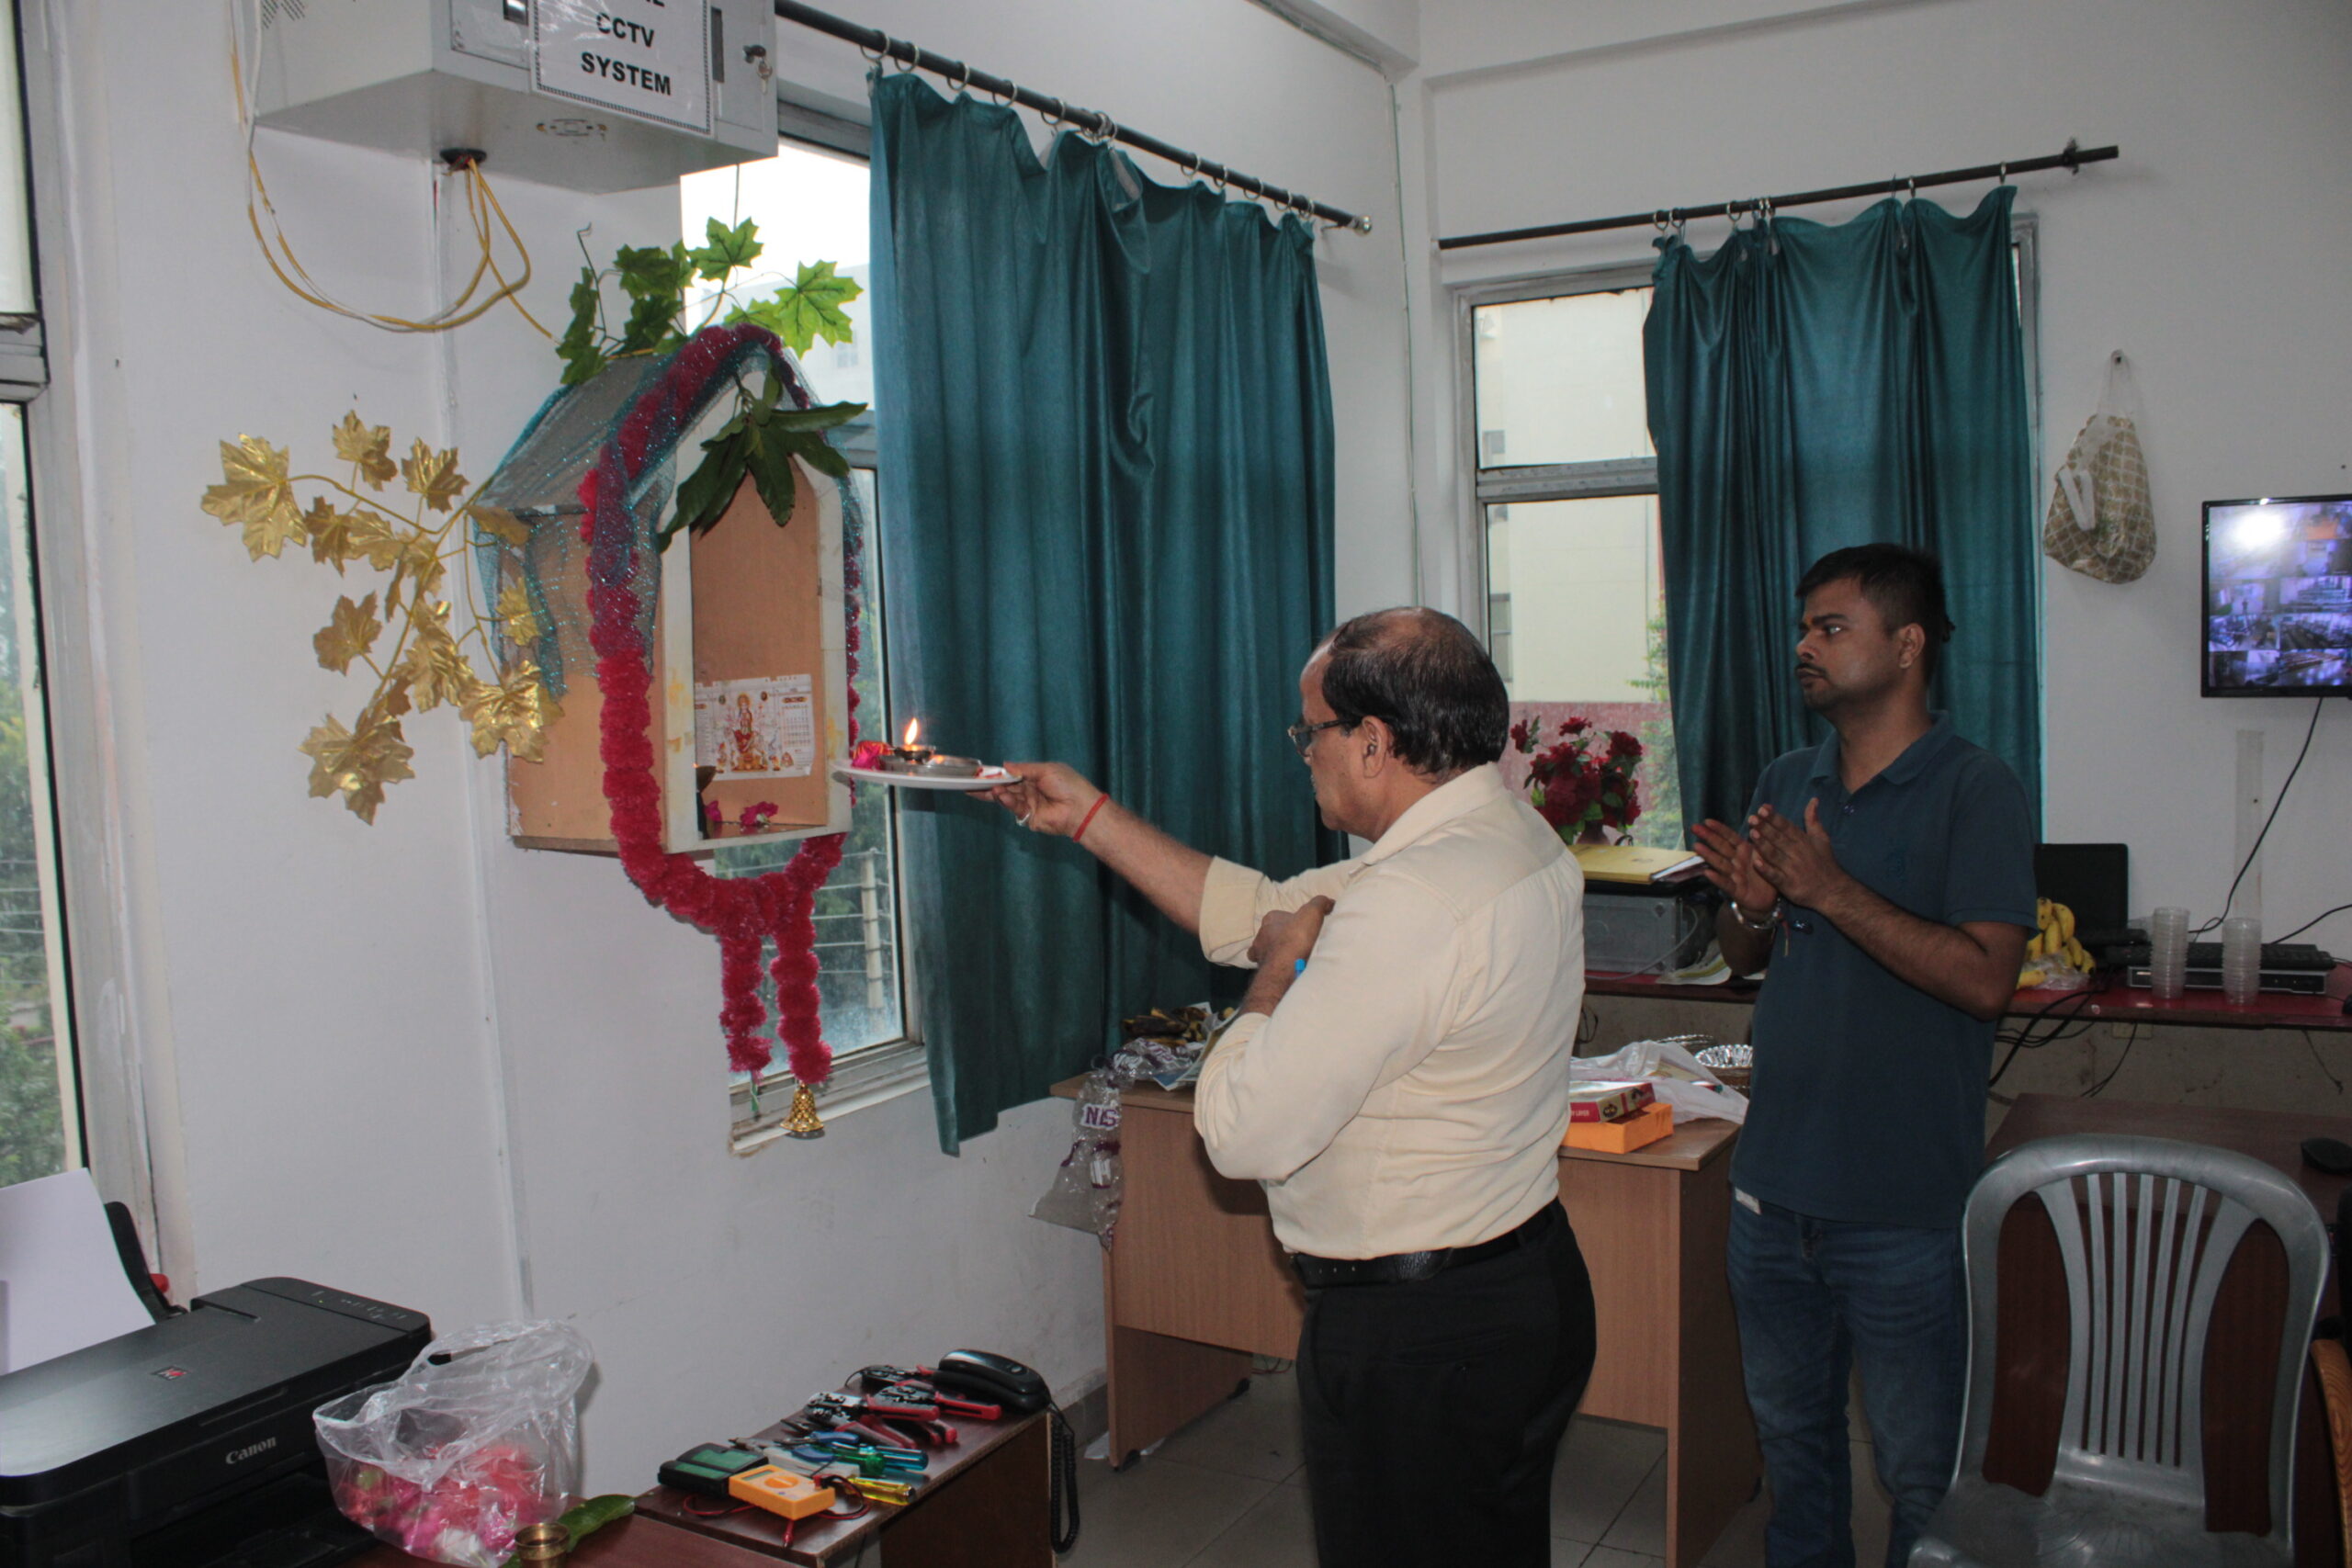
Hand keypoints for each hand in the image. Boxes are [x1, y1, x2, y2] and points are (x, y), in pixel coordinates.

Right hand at [983, 762, 1102, 837]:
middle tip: (971, 784)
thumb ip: (1024, 769)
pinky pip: (1014, 808)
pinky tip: (1001, 795)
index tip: (981, 773)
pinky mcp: (1029, 818)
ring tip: (991, 788)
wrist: (1080, 808)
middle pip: (1006, 787)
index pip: (1012, 775)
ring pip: (1007, 798)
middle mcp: (1030, 791)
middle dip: (989, 785)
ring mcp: (1029, 804)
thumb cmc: (1068, 784)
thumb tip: (1004, 765)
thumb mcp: (1046, 770)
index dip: (997, 774)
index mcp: (1035, 777)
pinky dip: (1007, 802)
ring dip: (998, 793)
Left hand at [1248, 897, 1332, 968]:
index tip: (1304, 927)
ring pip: (1271, 951)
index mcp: (1270, 919)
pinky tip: (1290, 969)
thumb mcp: (1312, 912)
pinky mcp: (1263, 971)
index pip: (1280, 916)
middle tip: (1301, 943)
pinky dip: (1279, 967)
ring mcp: (1260, 954)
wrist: (1286, 968)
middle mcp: (1261, 936)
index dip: (1293, 921)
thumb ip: (1319, 903)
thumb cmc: (1296, 937)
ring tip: (1296, 958)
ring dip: (1281, 953)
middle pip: (1274, 934)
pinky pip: (1271, 967)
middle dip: (1285, 938)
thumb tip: (1329, 901)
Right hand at [1692, 817, 1777, 915]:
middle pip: (1721, 847)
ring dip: (1709, 855)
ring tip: (1697, 846)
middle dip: (1708, 837)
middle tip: (1694, 827)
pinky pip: (1726, 884)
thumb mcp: (1767, 855)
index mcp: (1745, 851)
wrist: (1770, 899)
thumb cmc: (1766, 873)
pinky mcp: (1736, 891)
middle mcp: (1737, 861)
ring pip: (1720, 863)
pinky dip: (1717, 879)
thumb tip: (1757, 821)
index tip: (1707, 821)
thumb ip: (1761, 840)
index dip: (1719, 829)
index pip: (1730, 837)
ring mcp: (1735, 875)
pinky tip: (1707, 873)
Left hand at [1746, 801, 1845, 908]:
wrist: (1833, 890)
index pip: (1786, 827)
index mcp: (1803, 841)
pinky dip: (1766, 870)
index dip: (1774, 818)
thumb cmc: (1825, 863)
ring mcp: (1792, 869)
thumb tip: (1813, 800)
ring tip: (1751, 833)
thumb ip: (1813, 820)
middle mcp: (1797, 853)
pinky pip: (1775, 876)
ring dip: (1763, 844)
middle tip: (1752, 818)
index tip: (1762, 808)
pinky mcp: (1788, 884)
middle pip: (1778, 838)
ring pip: (1774, 855)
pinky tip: (1756, 863)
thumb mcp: (1822, 839)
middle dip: (1765, 827)